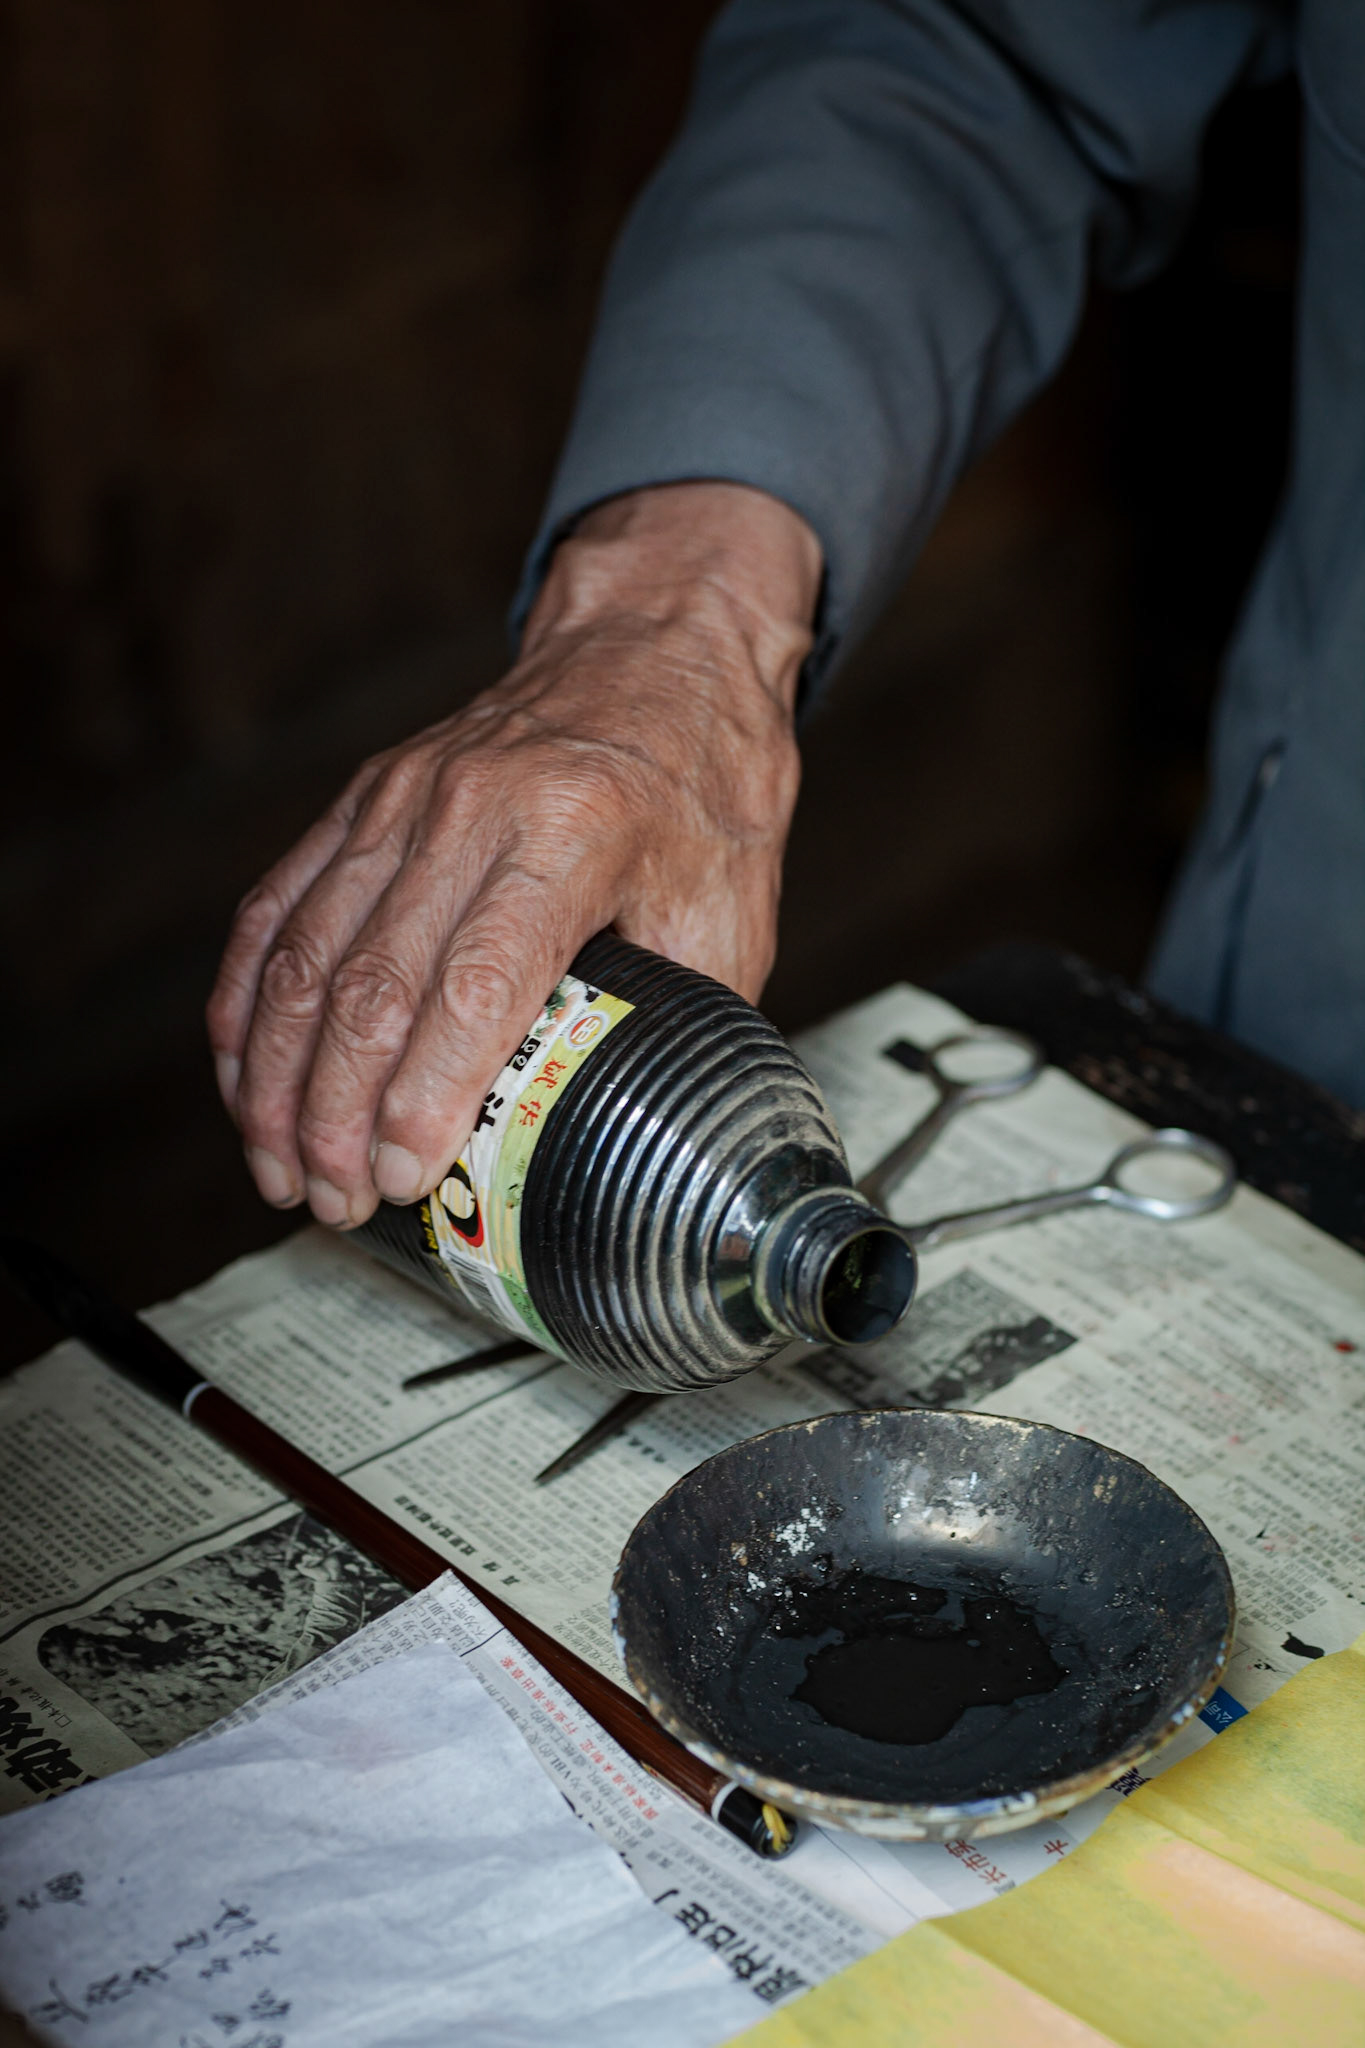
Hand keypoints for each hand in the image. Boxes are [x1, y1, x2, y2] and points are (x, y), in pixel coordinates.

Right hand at [207, 482, 821, 1228]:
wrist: (658, 649)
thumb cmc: (703, 785)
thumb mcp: (732, 911)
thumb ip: (684, 1023)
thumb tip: (655, 1134)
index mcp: (575, 832)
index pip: (475, 984)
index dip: (426, 1093)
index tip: (403, 1175)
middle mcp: (472, 806)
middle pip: (369, 984)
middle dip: (336, 1113)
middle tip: (334, 1199)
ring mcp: (402, 797)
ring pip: (304, 953)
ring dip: (278, 1076)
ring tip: (279, 1167)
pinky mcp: (363, 798)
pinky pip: (276, 907)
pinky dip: (249, 1001)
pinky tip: (243, 1074)